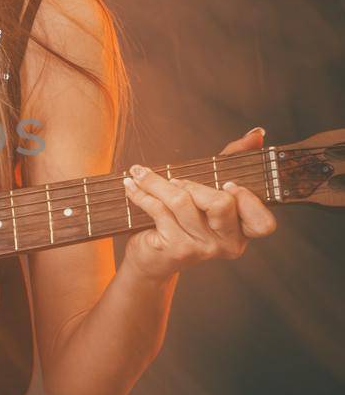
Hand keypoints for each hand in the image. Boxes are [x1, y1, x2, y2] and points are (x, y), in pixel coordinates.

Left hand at [122, 126, 277, 282]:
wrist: (153, 259)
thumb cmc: (187, 218)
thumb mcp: (211, 188)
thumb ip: (235, 160)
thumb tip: (256, 134)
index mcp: (243, 231)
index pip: (263, 224)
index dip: (248, 202)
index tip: (228, 184)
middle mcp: (227, 244)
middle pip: (221, 204)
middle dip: (193, 184)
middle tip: (176, 180)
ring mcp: (202, 249)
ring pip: (182, 202)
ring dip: (156, 182)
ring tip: (140, 173)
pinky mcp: (175, 249)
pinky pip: (158, 210)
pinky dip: (141, 193)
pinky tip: (131, 184)